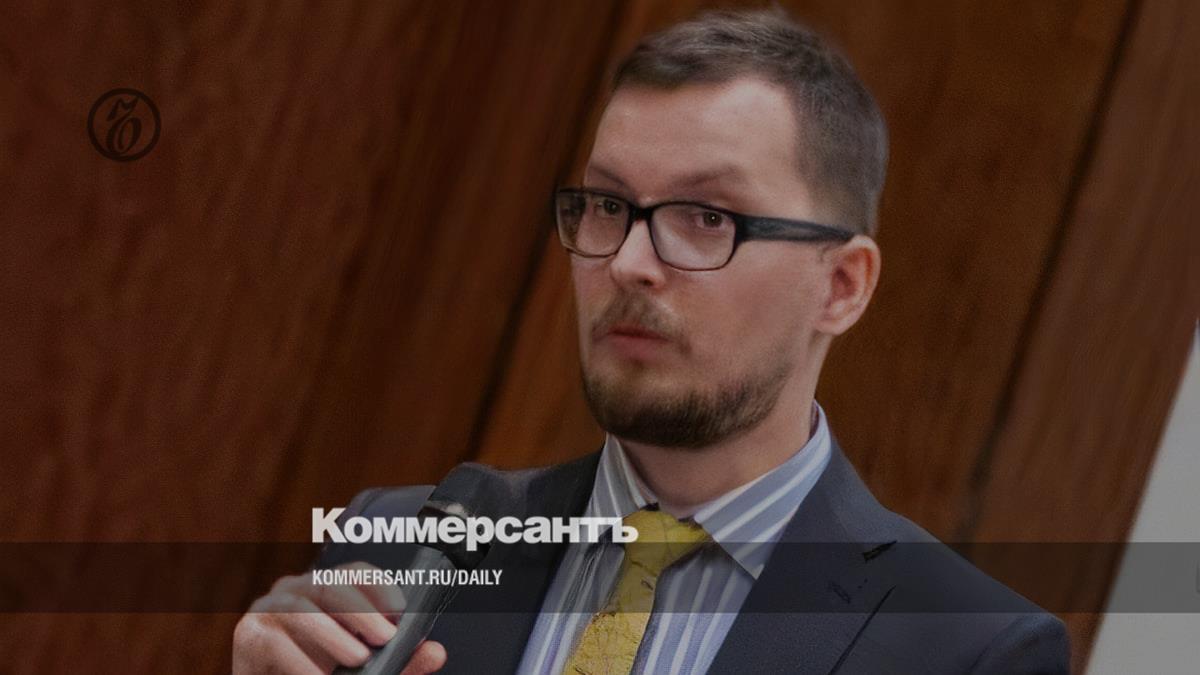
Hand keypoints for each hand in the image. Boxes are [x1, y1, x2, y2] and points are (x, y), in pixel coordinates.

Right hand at [233, 562, 446, 673]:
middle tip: (385, 639)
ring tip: (357, 659)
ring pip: (301, 609)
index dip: (380, 587)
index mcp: (328, 591)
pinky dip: (300, 662)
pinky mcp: (248, 634)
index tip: (400, 610)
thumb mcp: (367, 670)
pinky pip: (274, 641)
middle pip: (330, 584)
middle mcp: (297, 589)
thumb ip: (399, 662)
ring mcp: (269, 608)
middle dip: (361, 611)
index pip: (356, 573)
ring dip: (332, 635)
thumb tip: (436, 652)